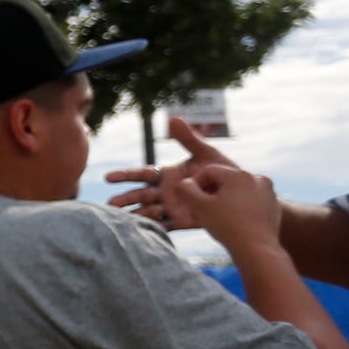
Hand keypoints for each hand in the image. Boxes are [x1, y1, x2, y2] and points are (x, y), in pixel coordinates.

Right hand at [106, 116, 237, 226]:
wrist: (239, 195)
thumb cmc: (222, 171)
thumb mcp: (206, 153)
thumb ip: (189, 138)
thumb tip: (173, 118)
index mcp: (166, 175)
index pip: (142, 174)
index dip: (125, 175)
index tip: (109, 177)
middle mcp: (164, 191)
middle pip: (140, 194)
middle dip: (126, 198)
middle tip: (111, 204)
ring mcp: (171, 207)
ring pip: (148, 210)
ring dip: (136, 213)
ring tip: (124, 218)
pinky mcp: (180, 222)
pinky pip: (165, 226)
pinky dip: (155, 227)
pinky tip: (144, 230)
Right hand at [157, 155, 282, 254]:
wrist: (257, 248)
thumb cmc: (227, 226)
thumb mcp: (199, 207)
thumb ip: (185, 189)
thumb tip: (185, 182)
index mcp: (237, 174)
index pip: (208, 171)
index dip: (196, 184)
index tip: (194, 201)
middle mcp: (256, 177)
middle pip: (225, 178)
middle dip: (212, 191)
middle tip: (206, 209)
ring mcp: (267, 190)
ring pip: (238, 188)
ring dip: (227, 197)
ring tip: (222, 215)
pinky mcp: (272, 202)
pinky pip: (251, 197)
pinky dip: (242, 204)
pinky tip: (236, 220)